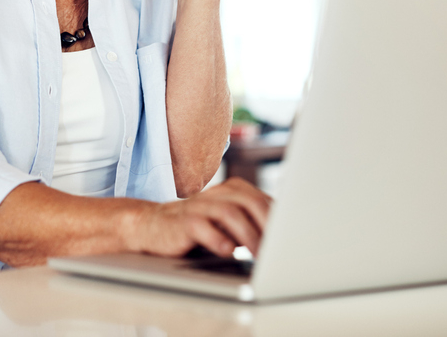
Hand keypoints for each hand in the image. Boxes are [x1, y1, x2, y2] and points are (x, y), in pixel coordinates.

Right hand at [127, 177, 272, 257]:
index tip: (291, 240)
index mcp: (233, 191)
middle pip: (250, 202)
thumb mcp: (229, 224)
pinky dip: (218, 239)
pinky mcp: (183, 221)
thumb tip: (285, 240)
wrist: (154, 226)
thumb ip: (252, 224)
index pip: (263, 201)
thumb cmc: (200, 228)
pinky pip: (203, 227)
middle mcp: (218, 194)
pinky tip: (228, 251)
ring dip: (248, 235)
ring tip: (258, 255)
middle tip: (278, 249)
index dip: (279, 221)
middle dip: (267, 226)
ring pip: (230, 213)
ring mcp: (200, 206)